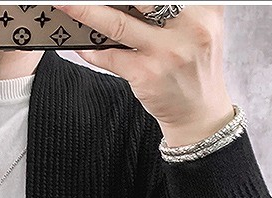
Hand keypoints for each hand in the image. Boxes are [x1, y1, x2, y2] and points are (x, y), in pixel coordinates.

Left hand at [55, 5, 233, 145]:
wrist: (199, 113)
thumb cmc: (193, 66)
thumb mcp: (199, 27)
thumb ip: (178, 7)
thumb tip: (128, 2)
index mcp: (205, 8)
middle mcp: (190, 26)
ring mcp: (167, 52)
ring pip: (117, 23)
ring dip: (85, 12)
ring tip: (66, 4)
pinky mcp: (147, 74)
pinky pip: (110, 57)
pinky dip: (91, 50)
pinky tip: (81, 45)